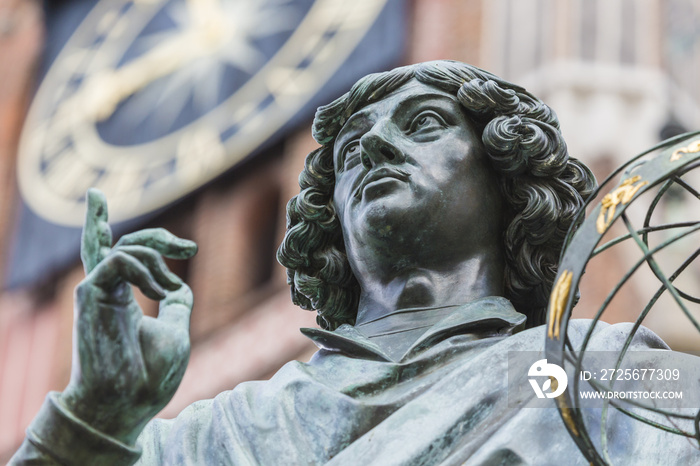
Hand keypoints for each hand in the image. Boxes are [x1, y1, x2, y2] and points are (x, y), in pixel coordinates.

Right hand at [60, 189, 196, 444]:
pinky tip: (158, 293)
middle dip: (158, 236)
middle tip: (189, 248)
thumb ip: (175, 305)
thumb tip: (180, 285)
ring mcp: (98, 292)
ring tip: (168, 290)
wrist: (128, 402)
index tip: (192, 249)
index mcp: (126, 301)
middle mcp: (109, 293)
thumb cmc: (151, 376)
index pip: (128, 256)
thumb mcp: (174, 331)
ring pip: (119, 247)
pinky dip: (143, 269)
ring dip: (154, 256)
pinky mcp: (89, 294)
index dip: (161, 243)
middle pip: (124, 244)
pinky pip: (117, 261)